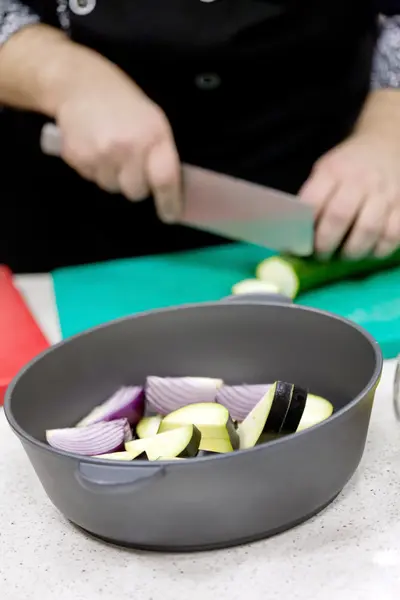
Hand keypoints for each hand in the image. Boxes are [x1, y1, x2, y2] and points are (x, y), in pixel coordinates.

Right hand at [54, 50, 180, 221]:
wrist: (78, 84)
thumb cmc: (122, 102)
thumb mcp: (153, 120)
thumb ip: (160, 152)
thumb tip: (167, 187)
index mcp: (154, 137)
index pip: (165, 180)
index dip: (169, 202)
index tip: (170, 215)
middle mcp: (129, 148)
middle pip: (136, 192)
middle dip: (136, 183)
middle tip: (131, 162)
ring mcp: (102, 154)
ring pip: (113, 187)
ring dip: (113, 176)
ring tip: (110, 149)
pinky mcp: (79, 158)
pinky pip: (92, 178)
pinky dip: (95, 168)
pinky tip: (94, 147)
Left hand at [299, 132, 399, 258]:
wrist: (386, 147)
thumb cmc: (347, 168)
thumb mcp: (324, 172)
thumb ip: (312, 199)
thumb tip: (295, 236)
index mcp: (333, 171)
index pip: (314, 201)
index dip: (304, 228)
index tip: (300, 245)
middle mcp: (361, 181)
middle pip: (340, 216)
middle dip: (325, 244)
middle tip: (320, 256)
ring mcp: (385, 194)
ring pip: (368, 229)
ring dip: (350, 251)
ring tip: (342, 256)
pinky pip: (392, 236)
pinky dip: (377, 250)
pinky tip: (366, 251)